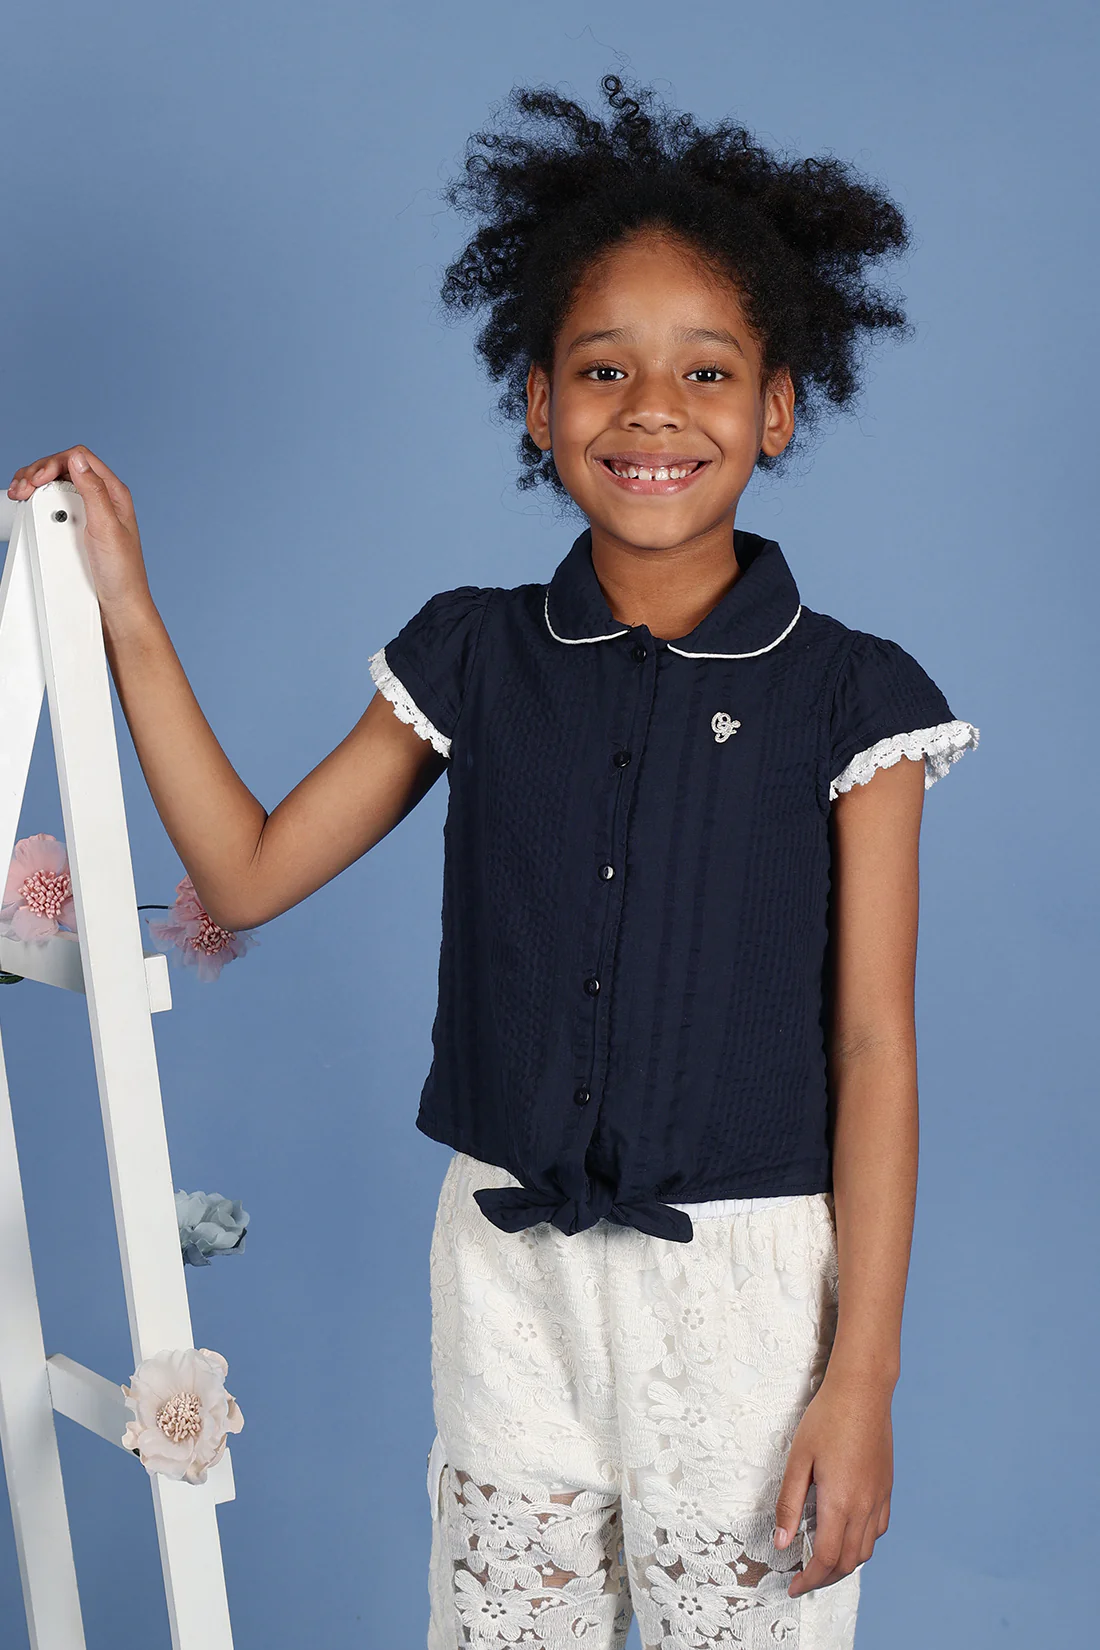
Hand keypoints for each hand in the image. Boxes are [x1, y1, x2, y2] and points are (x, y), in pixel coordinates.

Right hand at [8, 446, 151, 614]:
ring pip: (56, 485)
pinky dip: (38, 502)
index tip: (36, 480)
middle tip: (21, 488)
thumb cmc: (122, 572)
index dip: (54, 462)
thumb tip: (78, 460)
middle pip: (64, 468)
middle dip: (38, 472)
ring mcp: (89, 513)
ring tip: (20, 493)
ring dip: (34, 485)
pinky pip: (55, 505)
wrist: (119, 604)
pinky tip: (28, 506)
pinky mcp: (78, 527)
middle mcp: (102, 499)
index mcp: (114, 493)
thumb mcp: (106, 528)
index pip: (81, 459)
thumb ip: (93, 492)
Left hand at [773, 1374, 892, 1597]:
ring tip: (822, 1562)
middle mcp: (865, 1507)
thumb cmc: (827, 1419)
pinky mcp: (886, 1488)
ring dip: (844, 1564)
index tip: (793, 1586)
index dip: (808, 1580)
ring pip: (865, 1550)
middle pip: (847, 1562)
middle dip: (825, 1578)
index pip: (825, 1559)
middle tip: (803, 1580)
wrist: (863, 1391)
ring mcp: (879, 1498)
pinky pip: (878, 1530)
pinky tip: (847, 1535)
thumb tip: (781, 1542)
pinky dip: (861, 1544)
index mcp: (840, 1502)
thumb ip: (789, 1503)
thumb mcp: (798, 1459)